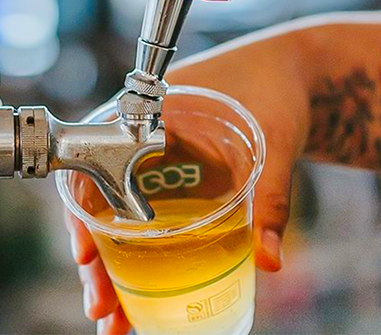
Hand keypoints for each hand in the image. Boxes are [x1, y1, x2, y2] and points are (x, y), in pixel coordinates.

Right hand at [65, 33, 310, 334]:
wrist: (297, 71)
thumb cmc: (276, 87)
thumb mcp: (274, 139)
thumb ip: (270, 199)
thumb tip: (269, 260)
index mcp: (148, 114)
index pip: (96, 165)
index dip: (83, 214)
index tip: (87, 256)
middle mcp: (141, 141)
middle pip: (100, 205)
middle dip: (97, 263)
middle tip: (102, 309)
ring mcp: (155, 165)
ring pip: (118, 222)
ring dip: (114, 272)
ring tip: (116, 322)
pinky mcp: (175, 184)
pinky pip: (144, 223)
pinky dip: (139, 261)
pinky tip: (140, 302)